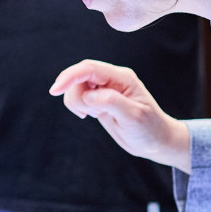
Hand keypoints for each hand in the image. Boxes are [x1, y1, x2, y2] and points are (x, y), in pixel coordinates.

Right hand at [50, 59, 190, 168]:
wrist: (156, 142)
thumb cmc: (150, 129)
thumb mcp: (134, 116)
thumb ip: (111, 102)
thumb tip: (88, 95)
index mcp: (122, 77)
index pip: (89, 69)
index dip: (69, 76)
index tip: (54, 91)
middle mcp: (111, 79)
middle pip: (79, 78)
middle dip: (76, 96)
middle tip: (90, 115)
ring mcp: (104, 89)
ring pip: (75, 88)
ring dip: (78, 103)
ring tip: (96, 115)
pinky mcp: (98, 99)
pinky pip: (78, 97)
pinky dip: (78, 107)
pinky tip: (92, 115)